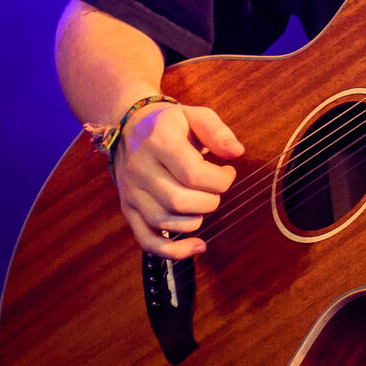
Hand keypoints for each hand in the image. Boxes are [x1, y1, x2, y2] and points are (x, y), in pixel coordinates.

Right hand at [114, 101, 242, 257]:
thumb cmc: (170, 123)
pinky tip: (198, 246)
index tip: (228, 172)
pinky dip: (174, 251)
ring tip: (203, 202)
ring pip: (165, 222)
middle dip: (210, 200)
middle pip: (179, 201)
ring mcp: (131, 192)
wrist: (129, 126)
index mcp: (159, 141)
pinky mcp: (128, 209)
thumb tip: (237, 152)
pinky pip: (148, 240)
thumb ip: (217, 132)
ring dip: (196, 220)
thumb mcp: (195, 115)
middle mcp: (140, 168)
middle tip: (216, 189)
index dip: (220, 180)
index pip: (193, 173)